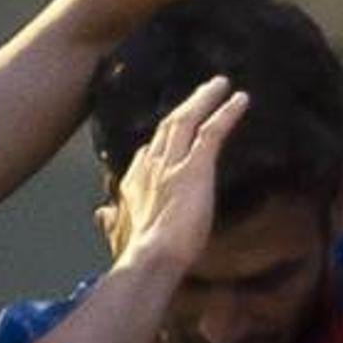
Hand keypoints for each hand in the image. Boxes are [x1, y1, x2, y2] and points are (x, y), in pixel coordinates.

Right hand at [113, 76, 250, 272]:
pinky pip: (212, 130)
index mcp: (133, 185)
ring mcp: (172, 164)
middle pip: (167, 127)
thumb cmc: (137, 256)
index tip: (171, 130)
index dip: (159, 141)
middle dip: (184, 107)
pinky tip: (241, 99)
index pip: (146, 154)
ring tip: (220, 83)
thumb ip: (111, 222)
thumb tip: (101, 213)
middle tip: (200, 93)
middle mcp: (150, 167)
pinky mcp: (195, 166)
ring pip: (186, 119)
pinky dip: (226, 112)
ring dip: (203, 99)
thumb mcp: (118, 236)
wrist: (151, 259)